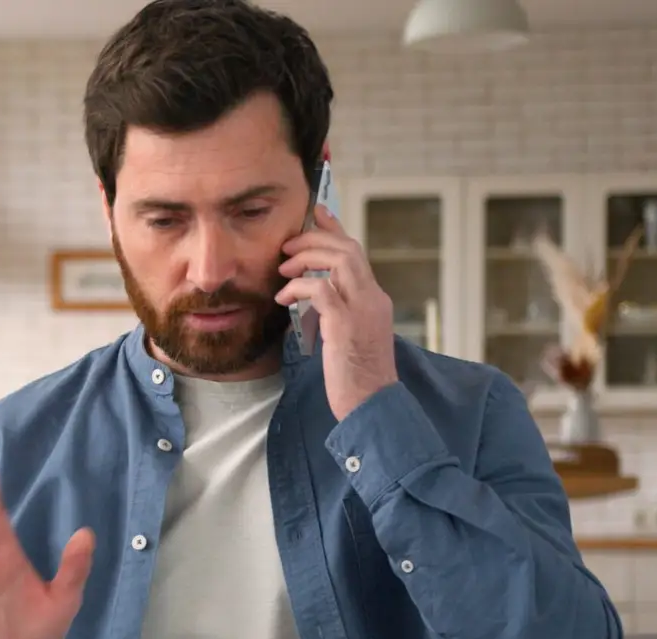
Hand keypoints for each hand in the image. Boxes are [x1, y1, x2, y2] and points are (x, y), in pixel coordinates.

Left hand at [277, 203, 398, 420]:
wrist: (372, 406)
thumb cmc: (356, 379)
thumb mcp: (348, 338)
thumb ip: (335, 315)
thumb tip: (311, 301)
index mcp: (374, 300)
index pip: (356, 253)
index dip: (335, 230)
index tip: (316, 214)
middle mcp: (372, 299)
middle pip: (348, 249)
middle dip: (314, 239)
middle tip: (286, 246)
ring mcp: (362, 310)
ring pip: (339, 261)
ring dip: (306, 258)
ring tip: (283, 269)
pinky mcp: (346, 326)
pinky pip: (322, 289)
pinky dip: (298, 286)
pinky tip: (282, 298)